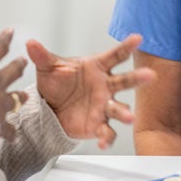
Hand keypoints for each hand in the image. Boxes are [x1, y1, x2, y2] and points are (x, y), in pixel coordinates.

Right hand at [0, 14, 27, 141]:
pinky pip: (7, 128)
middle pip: (12, 71)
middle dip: (18, 65)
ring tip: (26, 96)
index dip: (4, 39)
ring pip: (15, 98)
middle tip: (24, 61)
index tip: (12, 32)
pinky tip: (13, 135)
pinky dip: (10, 131)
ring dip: (20, 96)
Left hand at [27, 34, 155, 149]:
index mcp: (96, 68)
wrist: (50, 109)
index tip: (138, 38)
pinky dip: (106, 137)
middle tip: (150, 75)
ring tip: (130, 117)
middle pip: (125, 81)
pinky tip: (103, 142)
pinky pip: (106, 131)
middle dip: (138, 78)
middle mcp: (105, 86)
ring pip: (119, 108)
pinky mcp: (98, 124)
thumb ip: (42, 56)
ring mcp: (104, 106)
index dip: (126, 47)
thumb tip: (30, 43)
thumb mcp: (48, 68)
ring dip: (125, 113)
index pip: (114, 56)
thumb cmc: (56, 83)